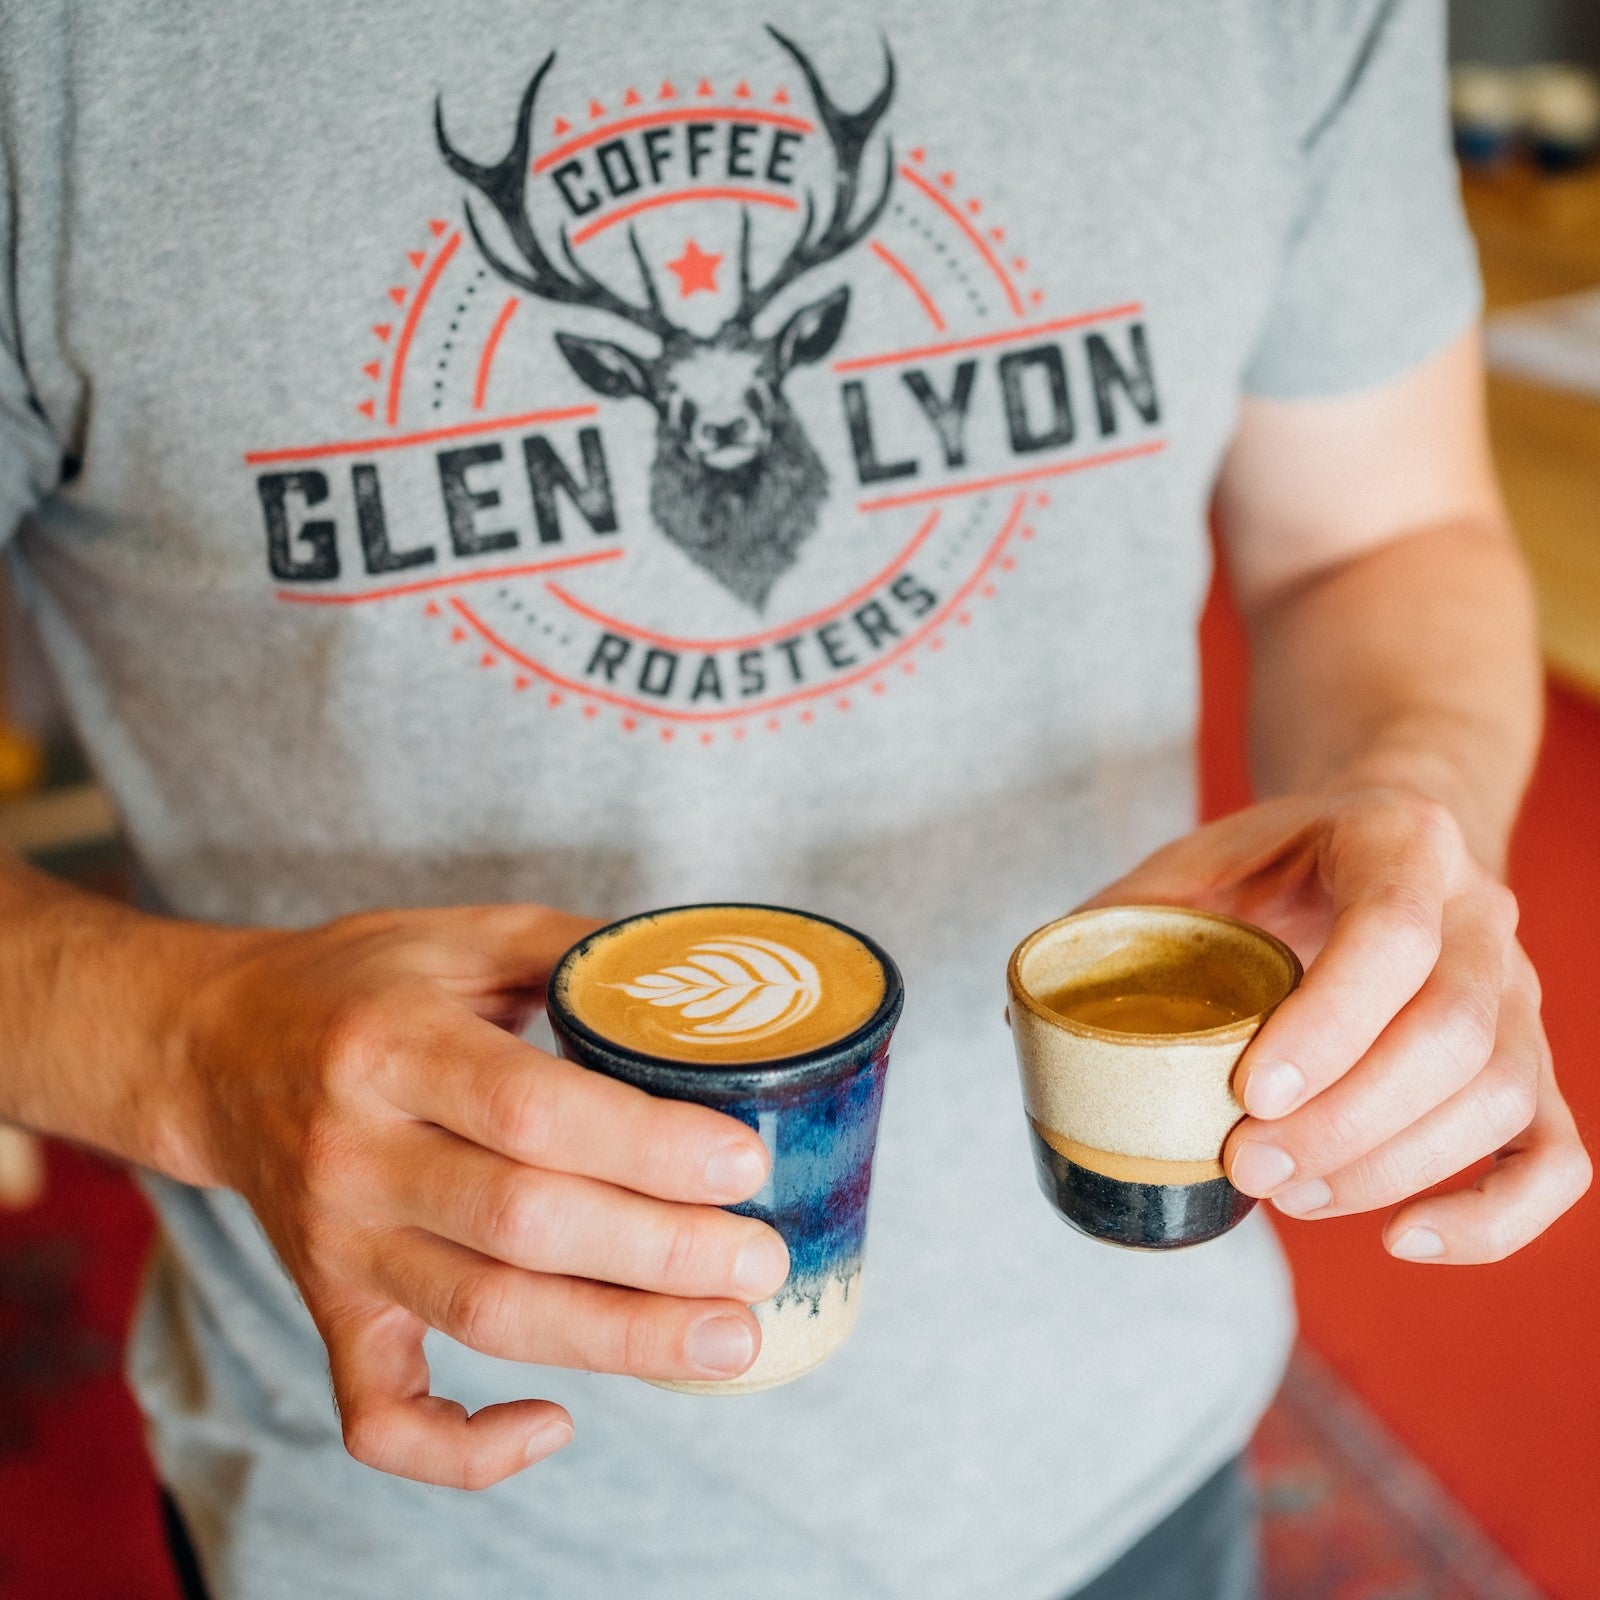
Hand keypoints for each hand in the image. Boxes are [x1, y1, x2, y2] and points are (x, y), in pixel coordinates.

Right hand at [168, 904, 788, 1488]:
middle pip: (522, 1224)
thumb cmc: (361, 984)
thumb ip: (576, 951)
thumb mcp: (462, 934)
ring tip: (729, 1341)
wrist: (216, 1051)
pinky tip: (555, 1426)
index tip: (744, 1164)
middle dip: (660, 1254)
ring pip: (482, 1315)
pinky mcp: (328, 1307)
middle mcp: (357, 1152)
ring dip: (616, 1341)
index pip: (532, 1111)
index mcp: (392, 1045)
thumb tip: (703, 984)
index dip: (646, 1146)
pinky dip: (459, 1449)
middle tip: (764, 1262)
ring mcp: (338, 1244)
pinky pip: (378, 1411)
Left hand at [1084, 788, 1590, 1261]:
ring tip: (1283, 1193)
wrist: (1384, 839)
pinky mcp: (1530, 1067)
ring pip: (1498, 1098)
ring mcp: (1519, 997)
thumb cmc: (1278, 861)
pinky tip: (1403, 1240)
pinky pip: (1553, 1158)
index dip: (1328, 1023)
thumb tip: (1024, 1013)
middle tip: (1243, 1163)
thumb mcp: (1196, 857)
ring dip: (1387, 1167)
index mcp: (1401, 843)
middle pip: (1453, 1034)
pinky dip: (1493, 1217)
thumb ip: (1124, 919)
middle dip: (1344, 1119)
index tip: (1246, 1093)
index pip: (1393, 935)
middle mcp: (1483, 918)